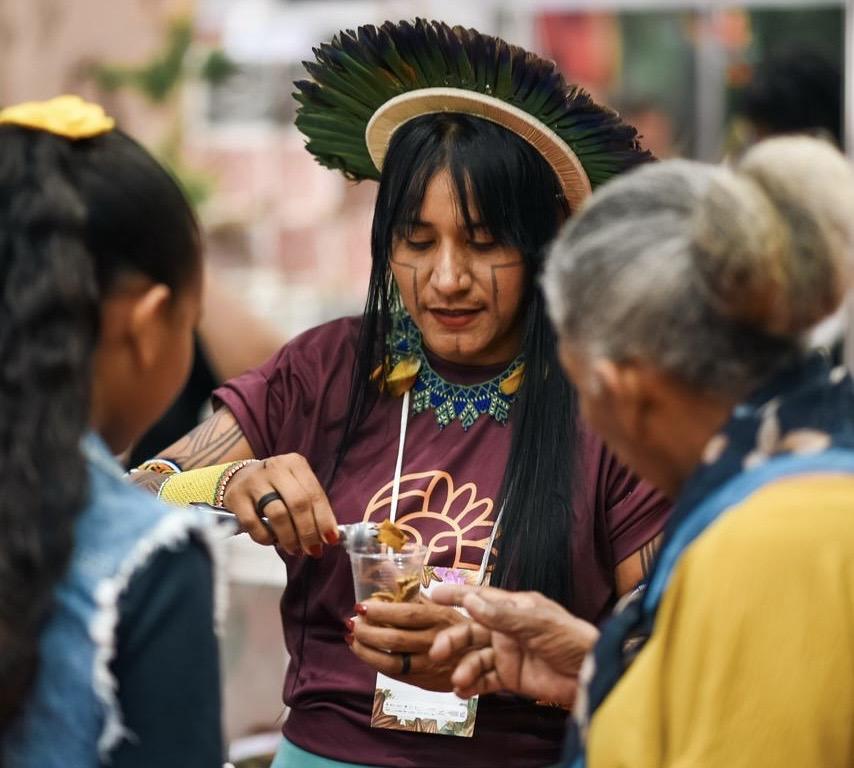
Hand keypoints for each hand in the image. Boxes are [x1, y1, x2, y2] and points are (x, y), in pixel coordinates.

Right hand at [222, 453, 336, 555]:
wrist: (240, 477)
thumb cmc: (276, 486)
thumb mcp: (296, 486)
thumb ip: (312, 506)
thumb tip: (329, 535)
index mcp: (295, 463)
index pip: (314, 493)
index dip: (324, 519)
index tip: (330, 539)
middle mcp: (275, 468)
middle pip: (298, 503)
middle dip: (308, 531)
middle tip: (312, 549)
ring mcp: (254, 481)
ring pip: (277, 514)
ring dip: (289, 537)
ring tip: (294, 549)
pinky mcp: (236, 496)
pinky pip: (253, 523)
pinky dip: (265, 537)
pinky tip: (272, 541)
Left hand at [347, 598, 478, 691]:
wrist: (483, 657)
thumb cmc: (454, 625)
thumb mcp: (439, 604)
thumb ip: (412, 592)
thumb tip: (385, 570)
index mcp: (440, 617)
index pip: (406, 614)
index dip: (382, 611)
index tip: (361, 606)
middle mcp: (436, 641)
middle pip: (396, 640)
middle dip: (368, 633)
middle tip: (352, 624)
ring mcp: (431, 665)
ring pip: (393, 663)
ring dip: (367, 652)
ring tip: (352, 641)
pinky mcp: (427, 682)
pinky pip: (398, 676)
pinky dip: (378, 665)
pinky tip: (367, 655)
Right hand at [429, 585, 598, 706]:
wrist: (589, 675)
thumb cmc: (569, 638)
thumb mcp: (537, 622)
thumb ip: (502, 615)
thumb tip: (470, 601)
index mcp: (513, 608)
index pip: (480, 597)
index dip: (457, 595)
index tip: (432, 594)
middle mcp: (506, 629)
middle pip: (471, 631)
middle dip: (454, 639)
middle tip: (438, 651)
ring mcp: (507, 654)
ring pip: (476, 657)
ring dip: (463, 667)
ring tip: (458, 680)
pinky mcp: (511, 678)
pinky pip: (486, 680)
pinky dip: (472, 685)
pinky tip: (462, 691)